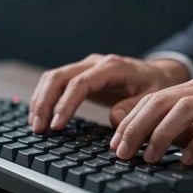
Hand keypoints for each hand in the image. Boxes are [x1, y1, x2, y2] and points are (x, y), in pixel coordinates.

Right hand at [29, 54, 188, 132]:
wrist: (158, 74)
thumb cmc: (156, 86)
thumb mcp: (154, 97)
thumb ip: (135, 108)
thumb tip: (113, 118)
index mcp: (113, 67)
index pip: (81, 83)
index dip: (66, 104)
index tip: (57, 125)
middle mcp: (95, 63)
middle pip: (59, 76)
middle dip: (45, 102)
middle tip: (39, 129)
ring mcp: (86, 67)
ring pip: (53, 77)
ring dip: (40, 100)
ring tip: (35, 125)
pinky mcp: (82, 76)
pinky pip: (57, 83)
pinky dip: (46, 98)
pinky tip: (41, 115)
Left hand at [110, 76, 192, 164]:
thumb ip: (188, 126)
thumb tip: (160, 139)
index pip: (154, 99)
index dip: (131, 120)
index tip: (116, 142)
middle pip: (162, 101)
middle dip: (137, 127)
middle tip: (122, 152)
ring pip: (185, 109)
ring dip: (162, 134)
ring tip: (149, 157)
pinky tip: (188, 159)